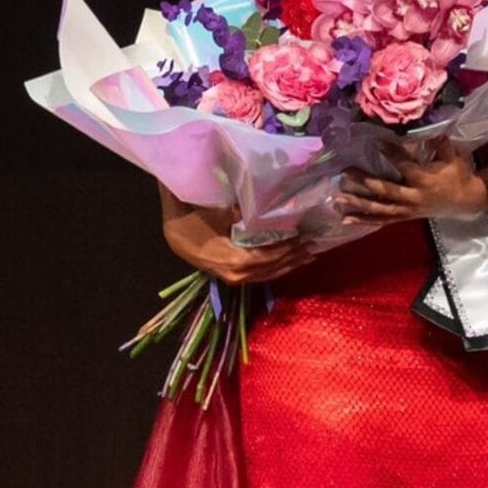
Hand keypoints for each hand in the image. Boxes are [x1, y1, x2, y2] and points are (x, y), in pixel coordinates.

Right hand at [162, 204, 311, 284]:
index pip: (269, 257)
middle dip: (294, 258)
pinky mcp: (233, 277)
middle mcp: (238, 274)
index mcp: (235, 260)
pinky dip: (276, 269)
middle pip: (272, 268)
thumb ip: (244, 215)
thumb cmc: (193, 219)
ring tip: (308, 256)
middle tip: (313, 246)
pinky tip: (288, 262)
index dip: (287, 248)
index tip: (302, 237)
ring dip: (289, 265)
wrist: (173, 234)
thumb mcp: (219, 213)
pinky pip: (260, 275)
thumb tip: (268, 210)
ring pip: (268, 275)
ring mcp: (235, 278)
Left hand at [336, 139, 487, 223]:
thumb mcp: (453, 156)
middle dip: (364, 182)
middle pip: (385, 190)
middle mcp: (413, 197)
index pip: (404, 165)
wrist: (466, 200)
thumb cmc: (457, 175)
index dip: (391, 154)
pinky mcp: (405, 217)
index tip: (376, 142)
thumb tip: (428, 127)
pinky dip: (364, 220)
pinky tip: (346, 219)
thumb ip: (440, 143)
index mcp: (424, 180)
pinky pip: (382, 221)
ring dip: (358, 204)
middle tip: (345, 173)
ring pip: (380, 208)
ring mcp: (408, 210)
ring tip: (338, 199)